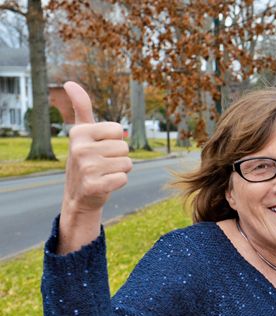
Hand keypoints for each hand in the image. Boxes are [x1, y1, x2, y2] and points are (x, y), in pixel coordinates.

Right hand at [62, 81, 131, 214]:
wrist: (79, 194)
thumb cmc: (86, 158)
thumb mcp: (82, 132)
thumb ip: (81, 108)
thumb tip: (69, 83)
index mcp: (79, 132)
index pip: (118, 130)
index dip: (115, 140)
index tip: (100, 147)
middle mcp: (80, 148)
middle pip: (124, 147)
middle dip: (119, 157)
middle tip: (103, 163)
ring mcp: (86, 168)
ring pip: (127, 163)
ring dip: (120, 170)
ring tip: (104, 173)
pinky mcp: (94, 186)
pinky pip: (124, 179)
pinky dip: (119, 182)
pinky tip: (104, 184)